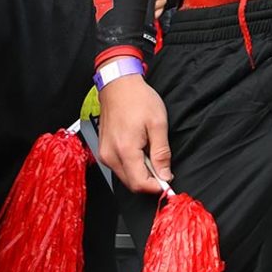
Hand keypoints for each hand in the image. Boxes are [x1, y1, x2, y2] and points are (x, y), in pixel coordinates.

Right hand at [98, 71, 172, 193]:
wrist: (119, 85)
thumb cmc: (138, 99)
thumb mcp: (158, 124)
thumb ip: (161, 153)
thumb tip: (165, 175)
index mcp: (125, 150)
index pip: (140, 184)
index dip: (157, 186)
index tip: (168, 180)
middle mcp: (110, 156)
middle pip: (132, 183)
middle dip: (150, 179)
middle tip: (162, 164)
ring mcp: (104, 154)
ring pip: (126, 177)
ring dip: (141, 172)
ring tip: (150, 150)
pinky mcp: (103, 151)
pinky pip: (119, 167)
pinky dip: (132, 164)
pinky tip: (140, 149)